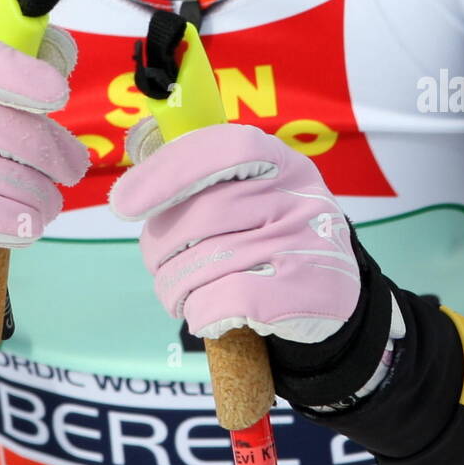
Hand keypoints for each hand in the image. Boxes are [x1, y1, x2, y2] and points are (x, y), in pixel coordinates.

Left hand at [108, 120, 360, 342]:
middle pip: (202, 215)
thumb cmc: (275, 239)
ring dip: (176, 288)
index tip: (125, 203)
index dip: (167, 172)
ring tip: (180, 296)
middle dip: (161, 249)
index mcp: (282, 163)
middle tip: (158, 268)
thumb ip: (206, 178)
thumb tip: (133, 176)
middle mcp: (298, 197)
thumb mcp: (258, 194)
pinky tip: (206, 315)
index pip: (223, 148)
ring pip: (206, 263)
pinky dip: (202, 312)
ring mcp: (303, 245)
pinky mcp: (303, 294)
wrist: (338, 301)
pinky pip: (224, 300)